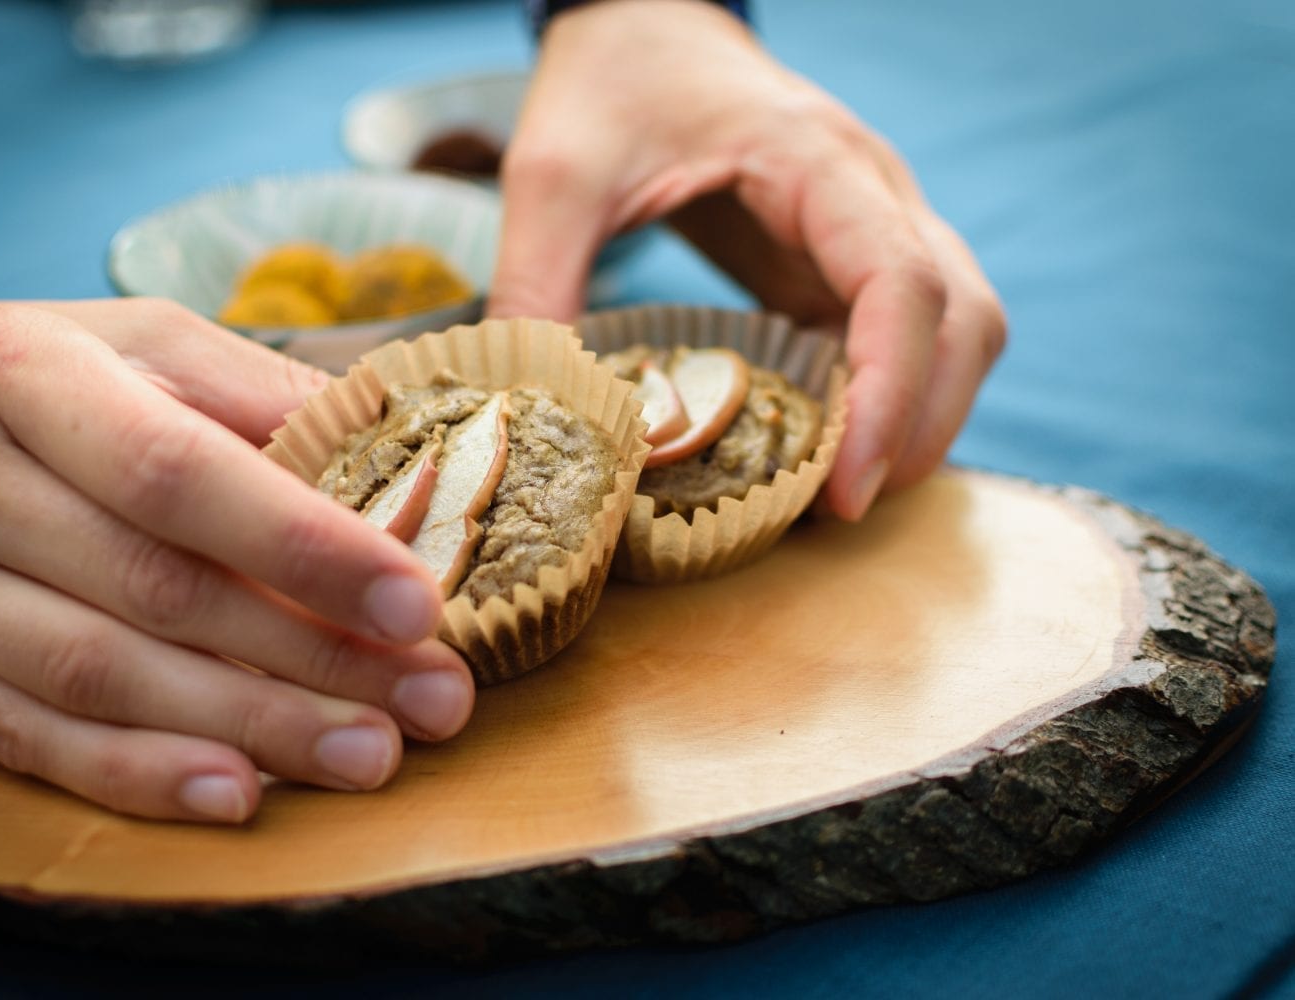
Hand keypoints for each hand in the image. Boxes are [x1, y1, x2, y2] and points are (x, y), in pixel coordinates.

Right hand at [0, 265, 473, 821]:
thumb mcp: (115, 343)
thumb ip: (249, 392)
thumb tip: (394, 452)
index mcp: (23, 378)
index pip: (179, 472)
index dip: (304, 545)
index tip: (418, 601)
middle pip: (154, 590)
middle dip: (310, 657)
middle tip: (434, 702)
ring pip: (97, 677)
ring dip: (246, 728)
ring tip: (368, 757)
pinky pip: (19, 735)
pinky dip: (129, 773)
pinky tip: (230, 794)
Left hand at [489, 0, 1005, 519]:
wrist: (646, 26)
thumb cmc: (612, 84)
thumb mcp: (554, 174)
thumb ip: (538, 282)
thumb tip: (531, 412)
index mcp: (816, 162)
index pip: (902, 283)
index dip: (892, 394)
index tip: (847, 486)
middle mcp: (874, 192)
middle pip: (964, 320)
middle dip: (919, 427)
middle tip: (840, 511)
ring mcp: (875, 225)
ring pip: (959, 331)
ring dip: (918, 419)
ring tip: (837, 495)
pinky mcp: (850, 258)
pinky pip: (907, 337)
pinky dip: (886, 401)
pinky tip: (821, 450)